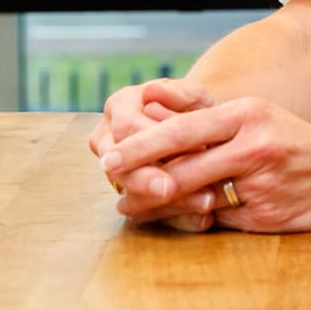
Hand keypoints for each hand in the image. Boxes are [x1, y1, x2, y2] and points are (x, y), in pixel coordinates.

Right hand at [88, 78, 219, 230]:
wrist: (200, 131)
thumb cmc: (196, 109)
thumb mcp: (195, 96)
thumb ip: (178, 94)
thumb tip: (153, 90)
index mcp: (120, 107)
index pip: (127, 128)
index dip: (154, 141)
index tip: (189, 148)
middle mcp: (108, 138)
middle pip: (118, 166)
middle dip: (147, 180)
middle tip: (171, 190)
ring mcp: (114, 170)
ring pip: (128, 193)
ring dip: (164, 204)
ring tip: (202, 205)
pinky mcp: (129, 195)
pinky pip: (145, 211)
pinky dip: (174, 216)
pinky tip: (201, 219)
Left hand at [97, 98, 310, 233]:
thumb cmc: (294, 143)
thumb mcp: (256, 119)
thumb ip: (209, 123)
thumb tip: (148, 115)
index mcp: (246, 114)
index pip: (180, 130)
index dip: (140, 147)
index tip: (109, 159)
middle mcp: (252, 144)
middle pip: (180, 167)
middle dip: (141, 181)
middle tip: (114, 188)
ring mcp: (260, 181)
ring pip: (194, 197)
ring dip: (160, 205)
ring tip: (134, 208)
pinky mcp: (266, 213)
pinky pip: (218, 219)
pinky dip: (196, 219)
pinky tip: (181, 217)